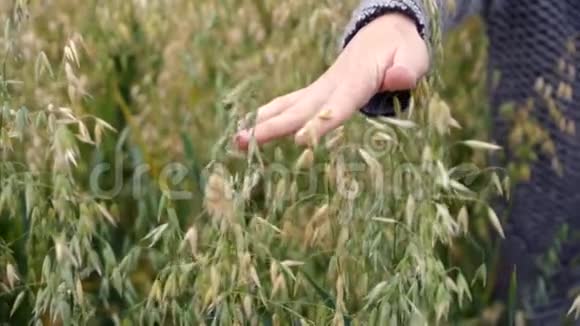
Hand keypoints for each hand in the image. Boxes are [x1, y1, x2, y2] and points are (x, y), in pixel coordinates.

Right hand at [235, 13, 428, 149]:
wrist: (383, 32)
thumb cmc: (402, 50)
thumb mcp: (414, 56)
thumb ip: (407, 69)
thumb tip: (398, 79)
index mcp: (356, 80)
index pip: (337, 106)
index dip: (319, 124)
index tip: (299, 140)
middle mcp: (331, 84)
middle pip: (299, 108)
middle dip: (271, 127)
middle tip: (242, 142)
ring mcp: (321, 87)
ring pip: (288, 105)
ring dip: (262, 122)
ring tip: (237, 140)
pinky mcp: (318, 91)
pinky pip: (290, 103)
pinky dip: (270, 114)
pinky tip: (252, 126)